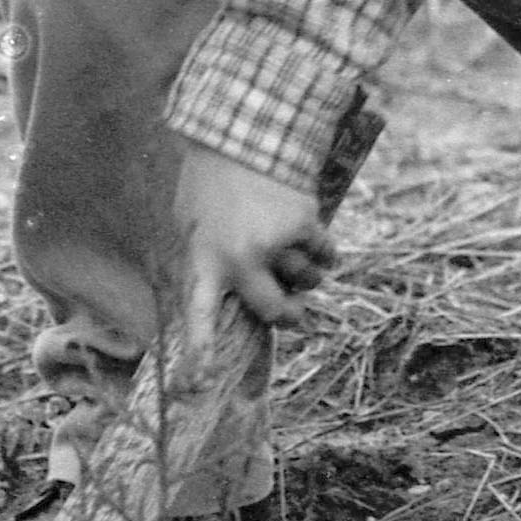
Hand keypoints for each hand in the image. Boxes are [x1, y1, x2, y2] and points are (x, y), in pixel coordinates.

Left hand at [169, 147, 331, 383]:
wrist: (240, 132)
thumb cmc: (211, 185)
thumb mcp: (194, 226)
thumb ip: (213, 264)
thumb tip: (244, 304)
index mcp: (203, 261)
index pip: (197, 319)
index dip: (199, 356)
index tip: (197, 389)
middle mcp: (238, 260)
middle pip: (276, 312)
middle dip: (290, 316)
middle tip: (294, 312)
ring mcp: (273, 243)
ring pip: (307, 281)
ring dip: (306, 271)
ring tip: (289, 242)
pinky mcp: (303, 224)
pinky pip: (327, 254)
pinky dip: (325, 249)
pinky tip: (309, 229)